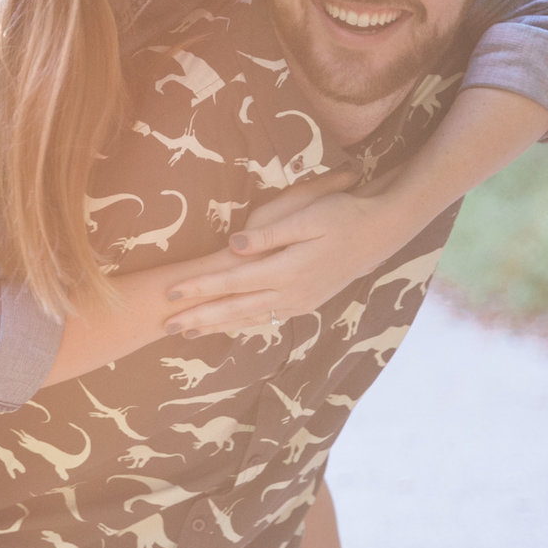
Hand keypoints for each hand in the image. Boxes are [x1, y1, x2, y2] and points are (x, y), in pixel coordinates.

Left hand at [161, 170, 403, 336]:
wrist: (381, 230)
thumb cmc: (343, 214)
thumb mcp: (308, 216)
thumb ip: (270, 233)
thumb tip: (234, 244)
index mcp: (287, 270)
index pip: (233, 282)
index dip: (201, 288)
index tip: (171, 294)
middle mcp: (291, 293)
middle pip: (235, 309)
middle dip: (199, 317)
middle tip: (166, 326)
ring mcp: (300, 301)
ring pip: (250, 318)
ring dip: (217, 326)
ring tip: (187, 333)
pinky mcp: (307, 302)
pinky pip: (267, 319)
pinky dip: (243, 325)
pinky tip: (228, 328)